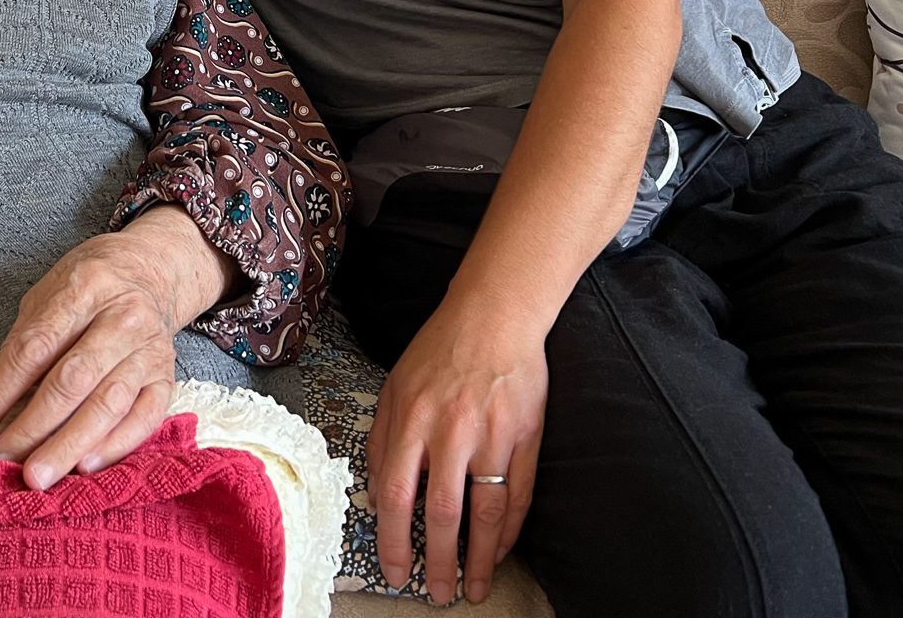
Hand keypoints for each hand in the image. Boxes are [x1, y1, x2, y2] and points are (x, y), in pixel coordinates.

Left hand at [0, 206, 234, 488]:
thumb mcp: (45, 297)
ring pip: (108, 404)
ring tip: (37, 475)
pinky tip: (85, 466)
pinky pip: (144, 419)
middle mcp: (123, 318)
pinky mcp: (166, 378)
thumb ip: (23, 345)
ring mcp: (149, 350)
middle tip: (2, 460)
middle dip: (33, 427)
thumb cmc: (85, 289)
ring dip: (68, 445)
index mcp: (85, 288)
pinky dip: (114, 446)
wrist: (147, 273)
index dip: (1, 392)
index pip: (36, 347)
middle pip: (73, 380)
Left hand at [367, 296, 548, 605]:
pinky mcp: (526, 434)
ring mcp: (491, 434)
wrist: (494, 313)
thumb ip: (384, 439)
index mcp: (410, 419)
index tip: (396, 572)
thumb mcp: (395, 387)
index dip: (394, 540)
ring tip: (475, 587)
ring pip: (484, 512)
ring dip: (480, 559)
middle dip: (437, 562)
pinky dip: (511, 529)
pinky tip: (502, 549)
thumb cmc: (440, 350)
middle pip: (440, 513)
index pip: (395, 494)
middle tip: (437, 594)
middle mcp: (450, 431)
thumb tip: (377, 495)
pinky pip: (519, 494)